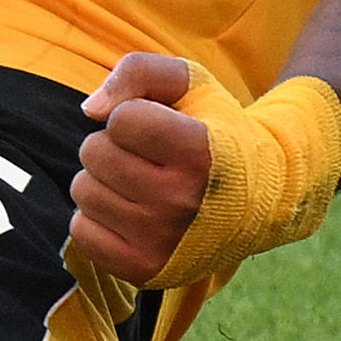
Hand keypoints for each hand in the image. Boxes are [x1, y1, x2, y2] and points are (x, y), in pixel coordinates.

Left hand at [70, 52, 212, 282]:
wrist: (258, 201)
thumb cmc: (215, 132)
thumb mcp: (190, 83)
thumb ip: (138, 71)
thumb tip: (90, 111)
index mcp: (197, 152)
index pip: (121, 119)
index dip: (134, 114)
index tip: (161, 126)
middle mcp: (180, 201)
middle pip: (95, 153)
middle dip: (113, 144)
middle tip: (147, 156)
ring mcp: (160, 240)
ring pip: (83, 190)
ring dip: (103, 179)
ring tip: (139, 182)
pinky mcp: (143, 269)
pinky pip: (81, 232)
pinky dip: (95, 217)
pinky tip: (127, 211)